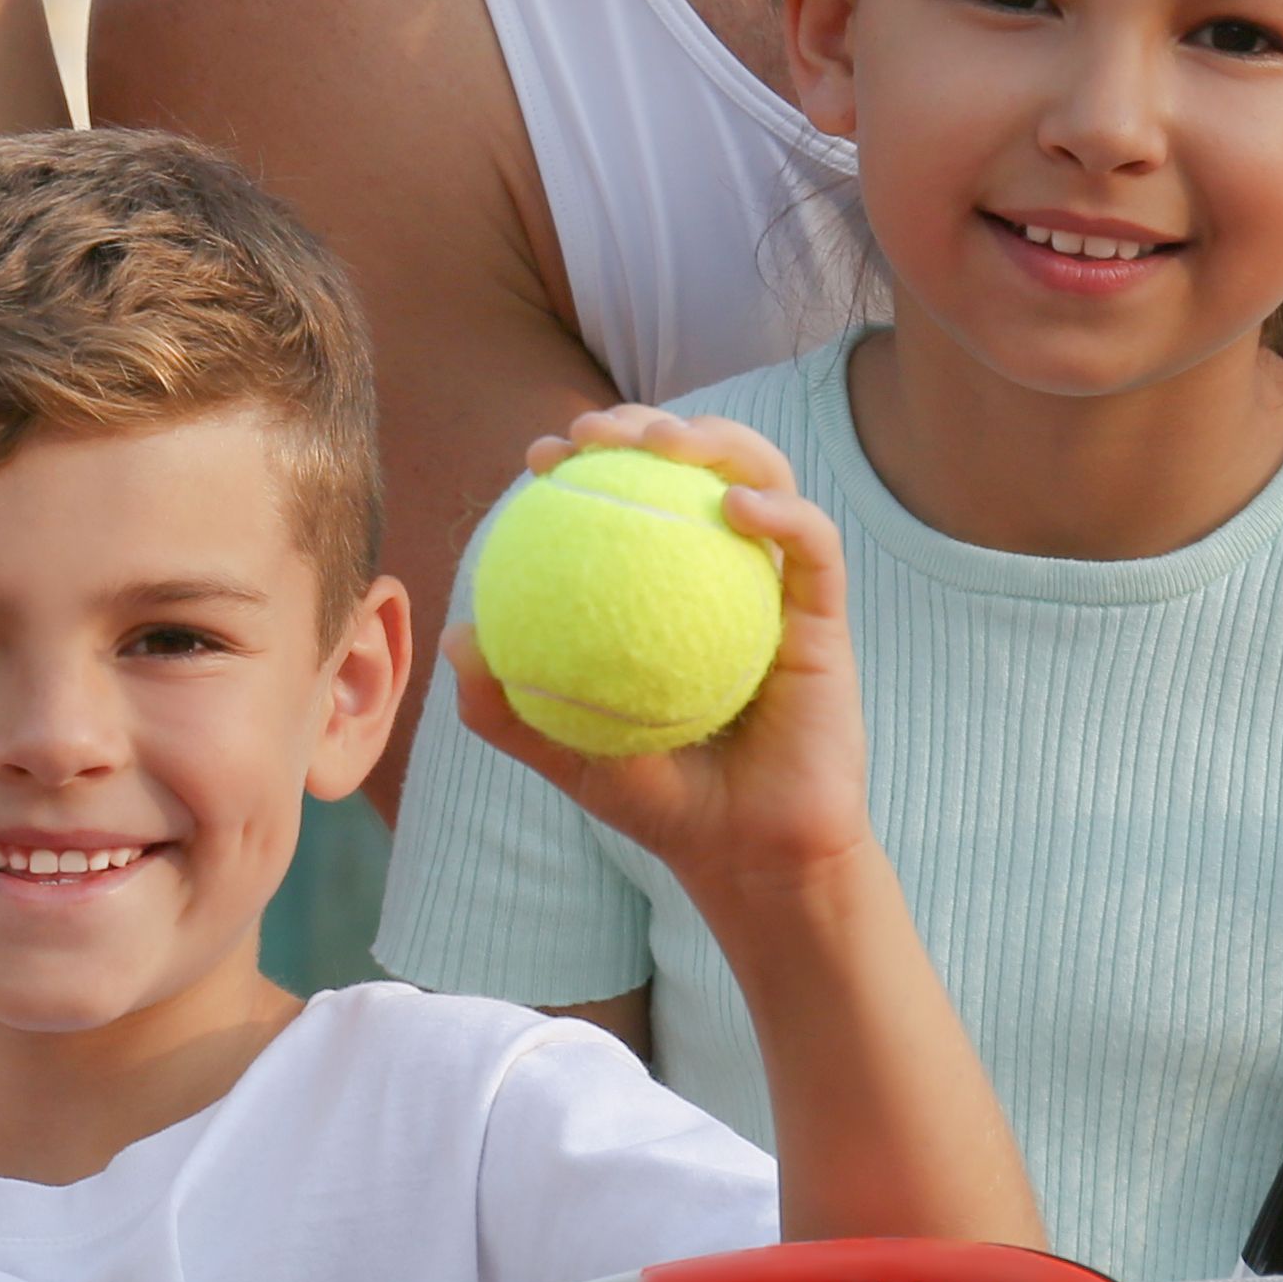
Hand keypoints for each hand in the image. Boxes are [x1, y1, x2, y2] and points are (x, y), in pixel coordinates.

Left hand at [447, 409, 866, 894]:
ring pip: (765, 478)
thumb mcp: (566, 755)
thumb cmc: (661, 804)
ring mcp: (777, 590)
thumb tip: (455, 638)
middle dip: (647, 422)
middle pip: (696, 466)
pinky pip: (814, 548)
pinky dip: (782, 514)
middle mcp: (721, 573)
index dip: (589, 458)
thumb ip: (507, 707)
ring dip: (719, 440)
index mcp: (662, 588)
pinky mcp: (827, 619)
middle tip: (594, 432)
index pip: (629, 497)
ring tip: (666, 442)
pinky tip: (737, 508)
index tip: (542, 457)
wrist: (747, 859)